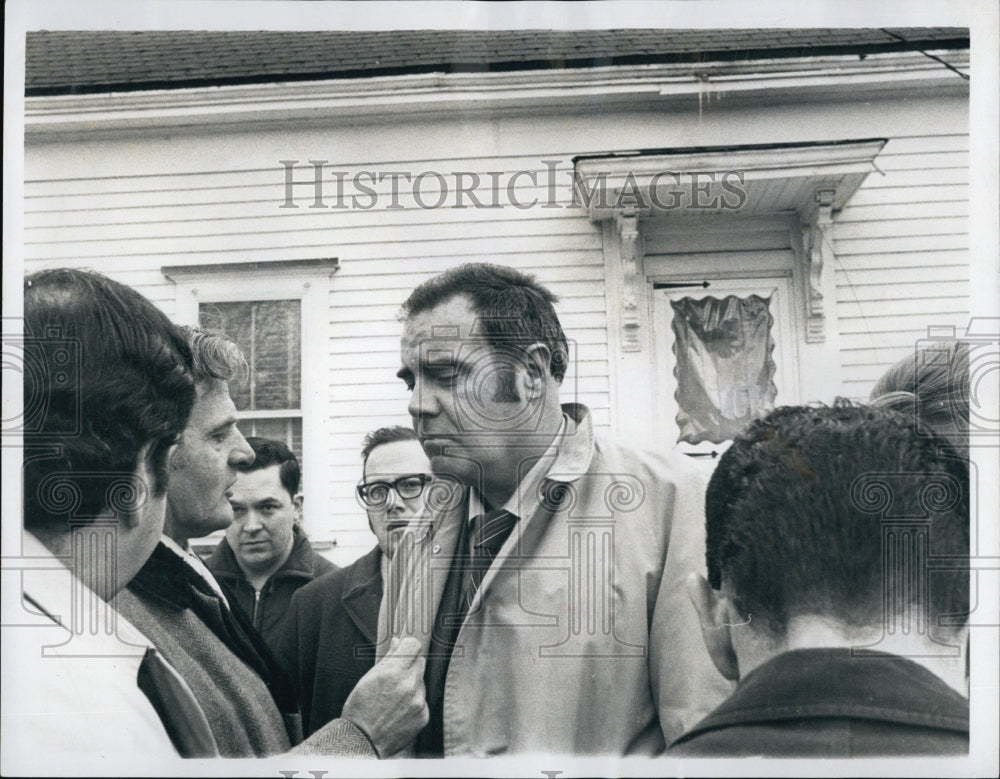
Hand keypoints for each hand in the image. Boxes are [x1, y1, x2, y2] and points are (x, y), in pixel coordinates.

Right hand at [341, 635, 428, 756]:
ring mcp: (418, 701)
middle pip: (420, 662)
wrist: (362, 742)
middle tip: (395, 677)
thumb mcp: (368, 678)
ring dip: (412, 685)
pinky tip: (399, 711)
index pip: (413, 645)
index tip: (404, 651)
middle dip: (409, 666)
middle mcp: (409, 685)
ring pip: (421, 682)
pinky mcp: (424, 716)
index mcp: (393, 672)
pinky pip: (423, 701)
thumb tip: (398, 641)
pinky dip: (414, 703)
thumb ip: (387, 658)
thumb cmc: (360, 708)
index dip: (408, 646)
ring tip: (394, 699)